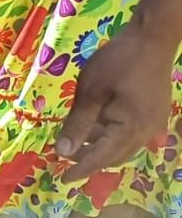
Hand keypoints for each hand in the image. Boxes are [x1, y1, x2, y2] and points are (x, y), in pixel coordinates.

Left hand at [56, 16, 176, 181]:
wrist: (152, 38)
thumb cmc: (119, 61)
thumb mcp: (90, 92)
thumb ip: (77, 124)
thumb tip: (62, 152)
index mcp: (129, 129)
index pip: (100, 157)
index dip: (80, 169)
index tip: (63, 179)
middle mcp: (146, 131)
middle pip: (113, 155)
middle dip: (89, 159)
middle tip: (64, 156)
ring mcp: (153, 123)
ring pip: (123, 146)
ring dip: (100, 147)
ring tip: (77, 140)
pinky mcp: (154, 113)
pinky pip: (132, 134)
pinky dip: (113, 136)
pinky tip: (98, 127)